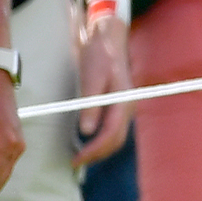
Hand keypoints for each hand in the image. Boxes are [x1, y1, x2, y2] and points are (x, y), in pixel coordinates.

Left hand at [72, 9, 132, 164]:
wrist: (109, 38)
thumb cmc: (100, 55)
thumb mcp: (91, 78)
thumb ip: (90, 105)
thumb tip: (85, 131)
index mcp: (123, 102)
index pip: (111, 135)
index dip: (93, 150)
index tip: (76, 159)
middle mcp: (127, 107)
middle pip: (116, 140)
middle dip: (96, 154)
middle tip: (74, 161)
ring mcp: (124, 107)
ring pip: (116, 137)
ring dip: (99, 148)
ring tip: (79, 155)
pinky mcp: (118, 105)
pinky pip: (112, 129)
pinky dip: (100, 139)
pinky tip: (85, 140)